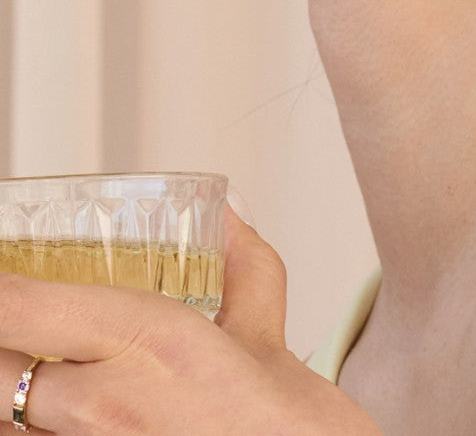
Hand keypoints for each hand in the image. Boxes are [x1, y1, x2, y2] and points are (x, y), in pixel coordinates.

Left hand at [0, 208, 381, 433]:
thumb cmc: (288, 431)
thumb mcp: (268, 334)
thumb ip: (243, 267)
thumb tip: (227, 219)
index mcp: (151, 342)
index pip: (20, 306)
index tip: (0, 272)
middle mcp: (108, 403)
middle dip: (2, 340)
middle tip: (18, 319)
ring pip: (9, 419)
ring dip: (13, 389)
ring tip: (31, 364)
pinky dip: (35, 423)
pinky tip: (56, 410)